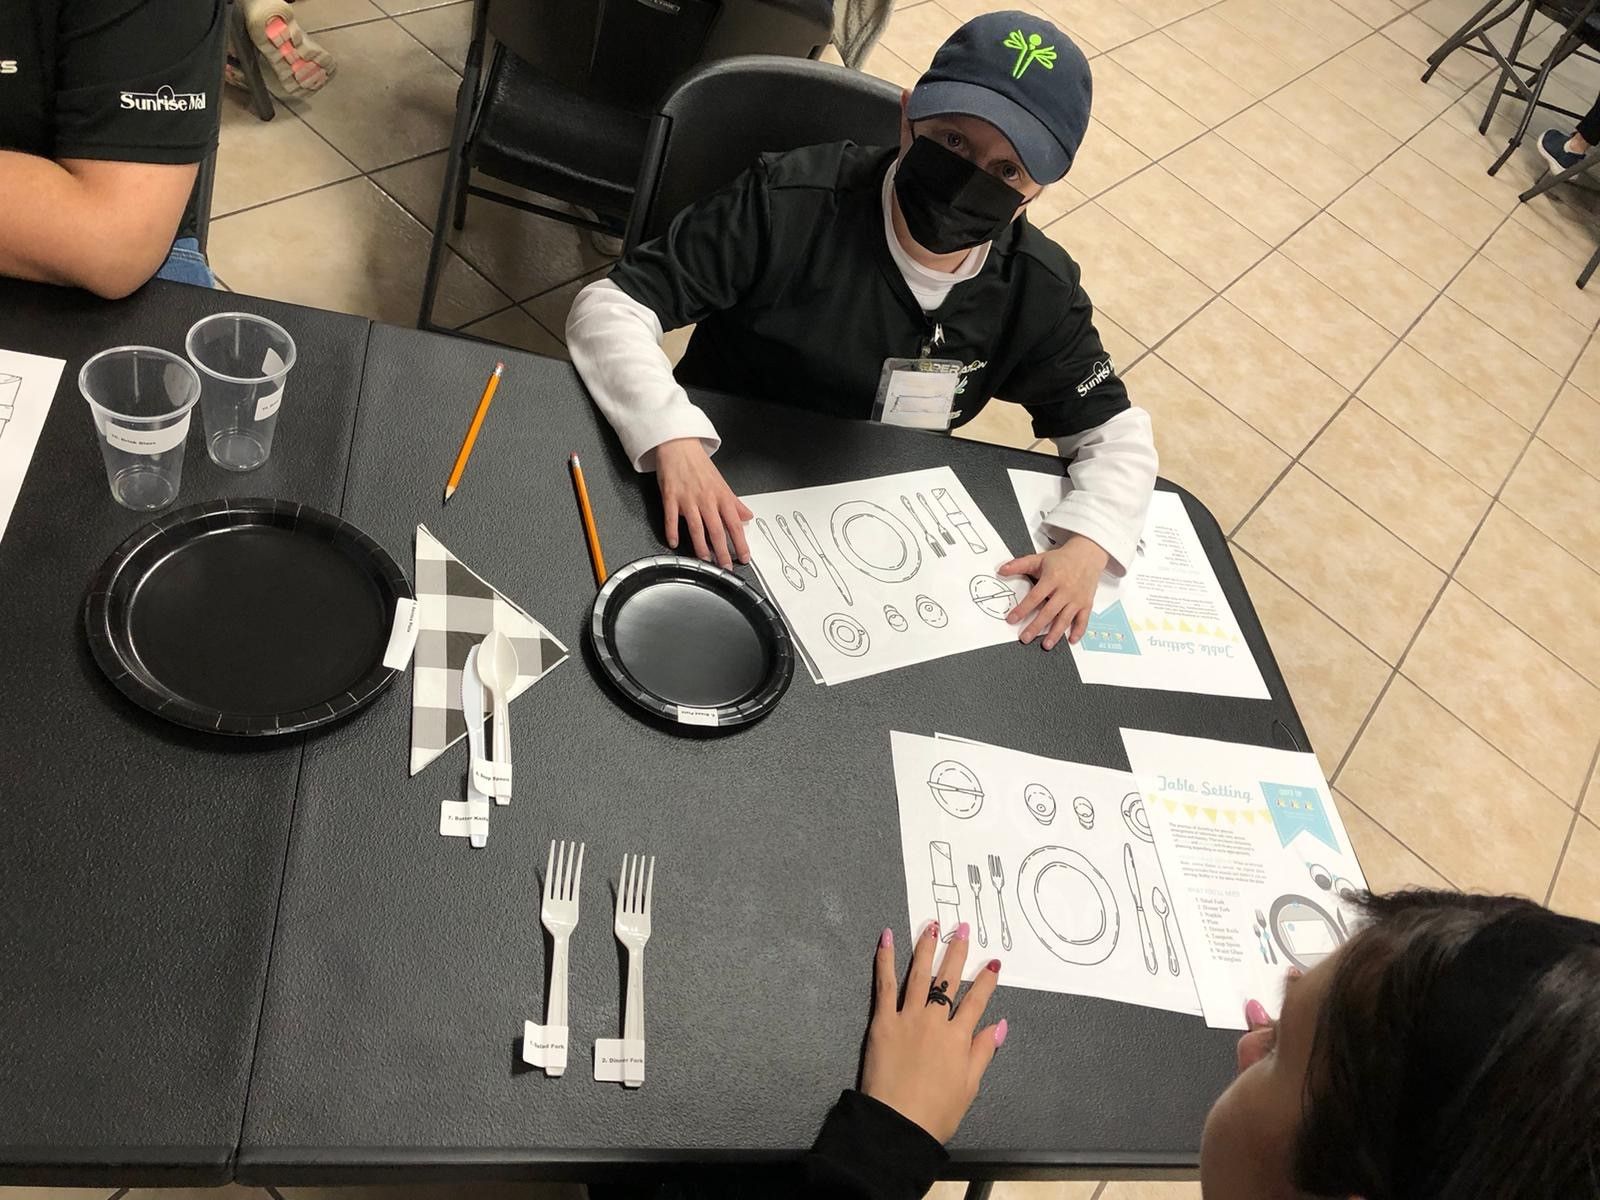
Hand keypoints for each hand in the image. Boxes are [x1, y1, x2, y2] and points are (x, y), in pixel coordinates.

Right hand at [652, 438, 751, 567]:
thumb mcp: (722, 483)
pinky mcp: (671, 496)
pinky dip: (672, 531)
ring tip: (705, 560)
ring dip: (701, 546)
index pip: (734, 524)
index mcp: (721, 496)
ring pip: (696, 527)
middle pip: (717, 530)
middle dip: (722, 551)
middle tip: (726, 567)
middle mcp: (706, 499)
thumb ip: (735, 503)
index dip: (740, 543)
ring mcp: (688, 499)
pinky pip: (671, 517)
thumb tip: (748, 516)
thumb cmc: (699, 465)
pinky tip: (674, 543)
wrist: (679, 445)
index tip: (744, 557)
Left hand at [861, 923, 1005, 1143]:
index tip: (994, 962)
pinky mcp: (882, 1021)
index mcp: (958, 1038)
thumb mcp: (969, 1086)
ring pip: (919, 974)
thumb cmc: (936, 1112)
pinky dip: (886, 959)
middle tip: (962, 928)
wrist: (897, 1124)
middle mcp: (934, 1021)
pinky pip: (885, 985)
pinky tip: (887, 938)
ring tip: (932, 925)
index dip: (987, 980)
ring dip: (926, 947)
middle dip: (957, 952)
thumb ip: (983, 1052)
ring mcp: (907, 1018)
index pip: (976, 1001)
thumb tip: (1000, 1025)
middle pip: (949, 980)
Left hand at [997, 534, 1109, 649]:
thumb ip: (1019, 565)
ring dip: (1055, 633)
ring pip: (1065, 619)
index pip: (1035, 597)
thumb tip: (1001, 570)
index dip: (1022, 609)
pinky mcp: (1086, 603)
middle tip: (1025, 638)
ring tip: (1045, 645)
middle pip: (1049, 612)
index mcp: (1052, 579)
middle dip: (1036, 627)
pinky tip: (1071, 640)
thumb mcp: (1040, 559)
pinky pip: (1083, 619)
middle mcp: (1065, 590)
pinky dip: (1078, 631)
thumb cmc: (1062, 559)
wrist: (1088, 554)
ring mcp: (1077, 598)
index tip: (1012, 619)